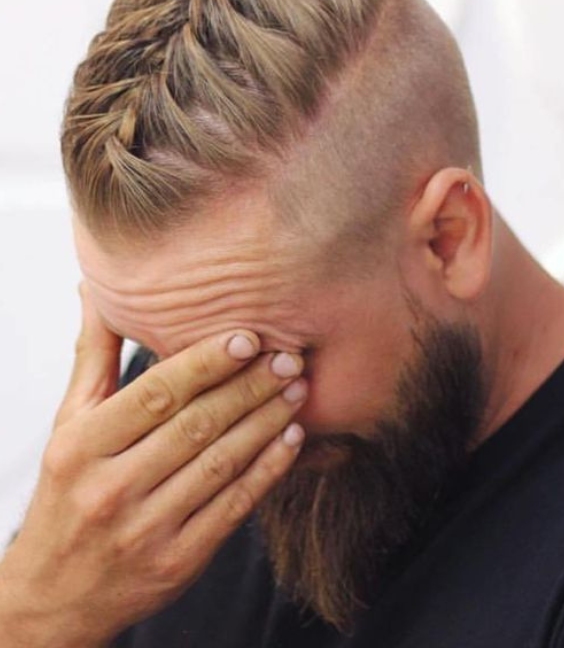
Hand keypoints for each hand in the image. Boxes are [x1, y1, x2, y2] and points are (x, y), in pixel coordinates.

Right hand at [0, 286, 305, 646]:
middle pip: (195, 425)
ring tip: (297, 389)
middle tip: (289, 357)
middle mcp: (111, 488)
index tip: (248, 337)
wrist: (54, 592)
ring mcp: (146, 529)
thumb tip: (97, 287)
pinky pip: (233, 507)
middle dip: (250, 387)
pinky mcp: (178, 561)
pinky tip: (292, 440)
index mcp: (82, 446)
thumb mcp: (70, 422)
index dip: (206, 362)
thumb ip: (94, 356)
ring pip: (221, 463)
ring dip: (266, 422)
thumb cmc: (67, 491)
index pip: (155, 394)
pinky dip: (268, 470)